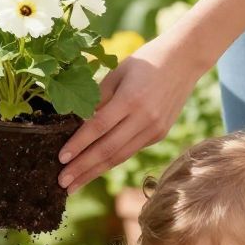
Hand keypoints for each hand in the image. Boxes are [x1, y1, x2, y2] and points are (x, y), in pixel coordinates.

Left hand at [58, 36, 202, 190]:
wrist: (183, 60)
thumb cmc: (144, 62)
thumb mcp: (117, 73)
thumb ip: (97, 99)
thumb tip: (76, 124)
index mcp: (131, 99)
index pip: (98, 127)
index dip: (78, 144)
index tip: (61, 159)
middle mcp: (145, 118)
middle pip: (108, 149)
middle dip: (83, 168)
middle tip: (62, 183)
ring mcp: (155, 129)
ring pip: (120, 156)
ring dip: (95, 172)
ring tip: (74, 185)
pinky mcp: (159, 134)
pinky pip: (130, 150)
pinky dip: (111, 161)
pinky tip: (94, 169)